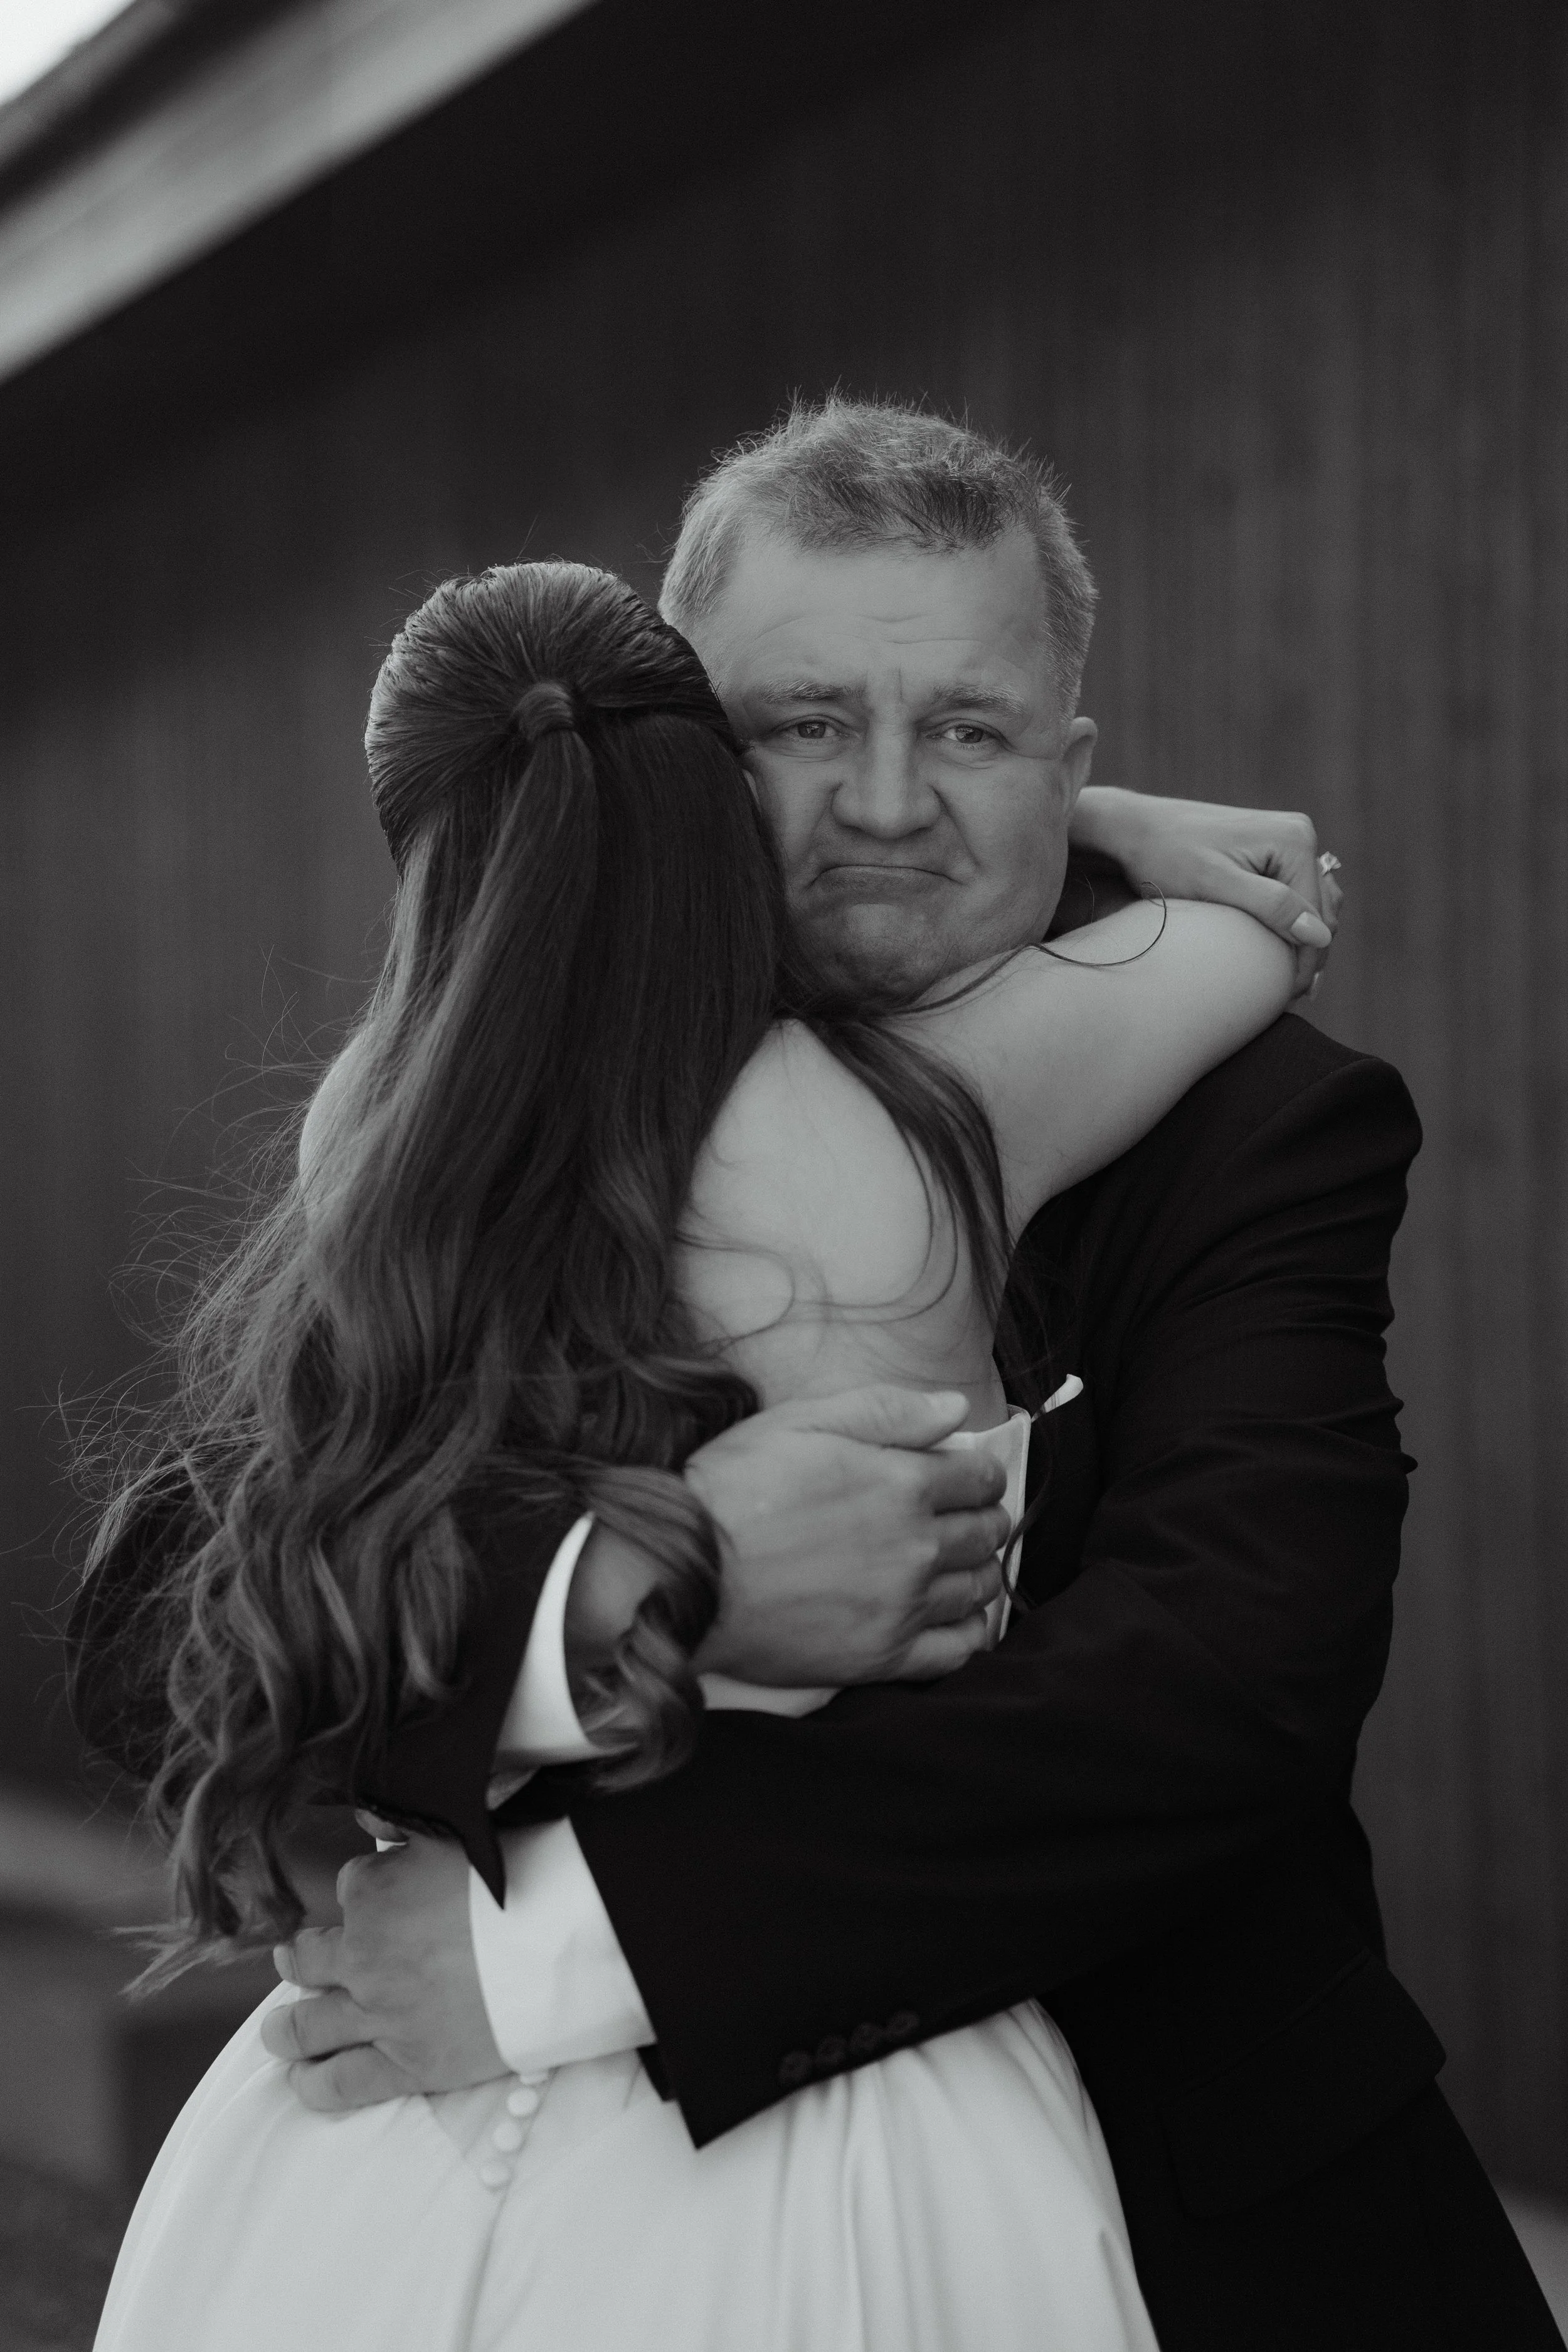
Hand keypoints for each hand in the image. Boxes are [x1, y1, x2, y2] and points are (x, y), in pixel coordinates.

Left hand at [260, 1825, 507, 2108]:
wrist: (569, 1942)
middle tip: (291, 1962)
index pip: (349, 1889)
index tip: (378, 1899)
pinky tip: (302, 2081)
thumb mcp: (459, 1831)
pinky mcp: (408, 2065)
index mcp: (374, 1891)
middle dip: (297, 1961)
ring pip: (307, 2026)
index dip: (364, 1892)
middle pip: (308, 1961)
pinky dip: (313, 2083)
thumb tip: (366, 1815)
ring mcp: (381, 2014)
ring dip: (286, 2027)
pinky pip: (342, 2083)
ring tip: (278, 2031)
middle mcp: (364, 1954)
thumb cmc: (524, 1874)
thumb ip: (403, 1823)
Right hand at [684, 1386, 1010, 1686]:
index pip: (979, 1477)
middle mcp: (916, 1547)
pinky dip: (969, 1633)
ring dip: (980, 1569)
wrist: (685, 1571)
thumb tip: (955, 1407)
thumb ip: (887, 1410)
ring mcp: (902, 1606)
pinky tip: (957, 1620)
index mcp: (903, 1484)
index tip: (968, 1476)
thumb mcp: (804, 1420)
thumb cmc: (736, 1488)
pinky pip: (955, 1651)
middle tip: (965, 1516)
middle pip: (985, 1532)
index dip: (979, 1472)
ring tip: (960, 1563)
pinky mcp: (880, 1657)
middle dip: (984, 1518)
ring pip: (978, 1588)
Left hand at [1070, 786, 1342, 995]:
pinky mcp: (1270, 851)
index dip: (1306, 959)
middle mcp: (1298, 835)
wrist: (1134, 829)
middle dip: (1307, 953)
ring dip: (1300, 940)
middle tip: (1286, 997)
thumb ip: (1269, 906)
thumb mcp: (1215, 884)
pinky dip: (1286, 923)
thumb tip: (1321, 935)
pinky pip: (1291, 894)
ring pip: (1309, 905)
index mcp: (1294, 840)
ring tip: (1281, 980)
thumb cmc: (1165, 855)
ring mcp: (1286, 841)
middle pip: (1320, 910)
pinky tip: (1272, 949)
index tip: (1288, 996)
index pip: (1317, 915)